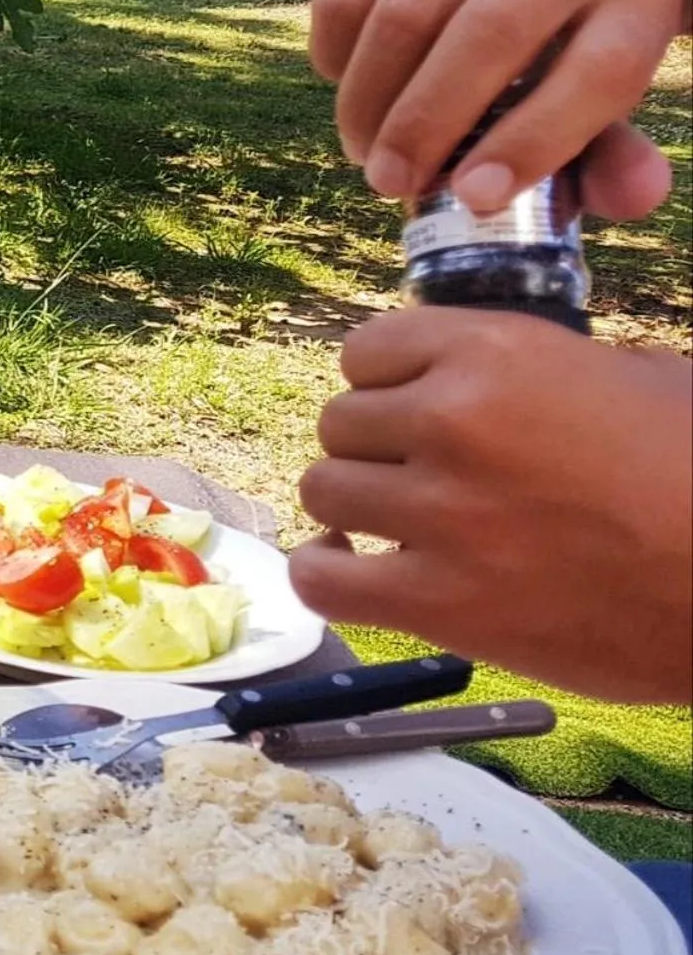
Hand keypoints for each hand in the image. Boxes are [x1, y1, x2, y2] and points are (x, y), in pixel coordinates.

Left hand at [292, 308, 692, 703]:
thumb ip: (535, 367)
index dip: (387, 383)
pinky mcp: (440, 603)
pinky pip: (320, 579)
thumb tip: (478, 373)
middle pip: (341, 422)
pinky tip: (354, 563)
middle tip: (425, 473)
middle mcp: (452, 421)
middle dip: (377, 447)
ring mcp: (439, 513)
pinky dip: (325, 571)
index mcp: (494, 351)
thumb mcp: (633, 375)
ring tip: (400, 520)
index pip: (367, 351)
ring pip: (323, 489)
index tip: (413, 408)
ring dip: (355, 505)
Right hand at [309, 0, 681, 219]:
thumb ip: (608, 156)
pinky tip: (346, 83)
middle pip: (488, 35)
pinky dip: (334, 57)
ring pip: (403, 17)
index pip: (599, 72)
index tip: (473, 198)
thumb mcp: (586, 100)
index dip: (534, 142)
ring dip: (368, 102)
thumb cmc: (547, 52)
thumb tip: (634, 197)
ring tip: (365, 149)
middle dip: (425, 127)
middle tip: (390, 183)